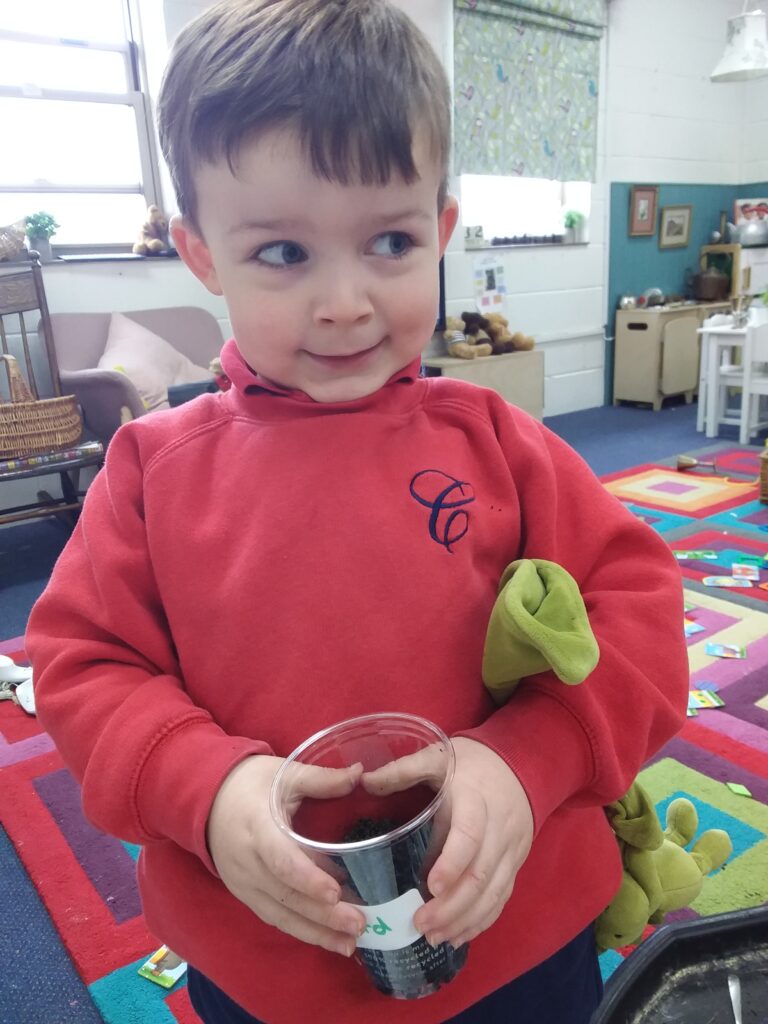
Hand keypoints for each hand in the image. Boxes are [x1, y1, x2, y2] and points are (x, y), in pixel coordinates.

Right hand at [206, 755, 366, 954]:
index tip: (335, 893)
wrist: (207, 800)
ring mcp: (243, 883)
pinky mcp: (245, 895)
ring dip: (315, 932)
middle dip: (323, 915)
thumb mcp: (283, 773)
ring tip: (349, 943)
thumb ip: (321, 778)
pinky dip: (301, 930)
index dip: (308, 879)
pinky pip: (274, 917)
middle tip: (359, 924)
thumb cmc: (250, 783)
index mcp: (256, 827)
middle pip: (285, 895)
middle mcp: (247, 862)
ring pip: (280, 914)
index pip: (281, 860)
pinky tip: (328, 939)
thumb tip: (360, 774)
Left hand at [362, 737, 532, 947]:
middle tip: (420, 924)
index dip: (453, 862)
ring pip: (493, 893)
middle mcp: (499, 829)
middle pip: (481, 875)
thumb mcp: (439, 756)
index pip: (471, 835)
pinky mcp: (515, 864)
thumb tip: (364, 781)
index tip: (430, 886)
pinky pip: (501, 898)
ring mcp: (511, 850)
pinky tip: (457, 935)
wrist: (521, 765)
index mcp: (476, 799)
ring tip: (434, 937)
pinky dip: (481, 921)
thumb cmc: (472, 762)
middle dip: (452, 906)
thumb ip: (404, 769)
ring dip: (465, 920)